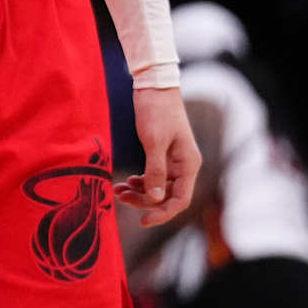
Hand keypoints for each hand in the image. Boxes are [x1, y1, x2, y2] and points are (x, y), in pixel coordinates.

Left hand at [117, 86, 200, 225]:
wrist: (154, 85)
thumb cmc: (156, 111)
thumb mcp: (154, 142)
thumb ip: (155, 171)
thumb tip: (156, 198)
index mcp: (189, 165)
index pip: (180, 200)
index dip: (162, 213)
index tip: (142, 222)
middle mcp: (184, 165)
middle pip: (168, 196)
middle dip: (144, 201)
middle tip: (120, 197)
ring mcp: (174, 160)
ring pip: (159, 186)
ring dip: (140, 192)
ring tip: (118, 191)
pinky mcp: (163, 153)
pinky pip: (154, 176)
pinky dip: (140, 181)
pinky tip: (126, 182)